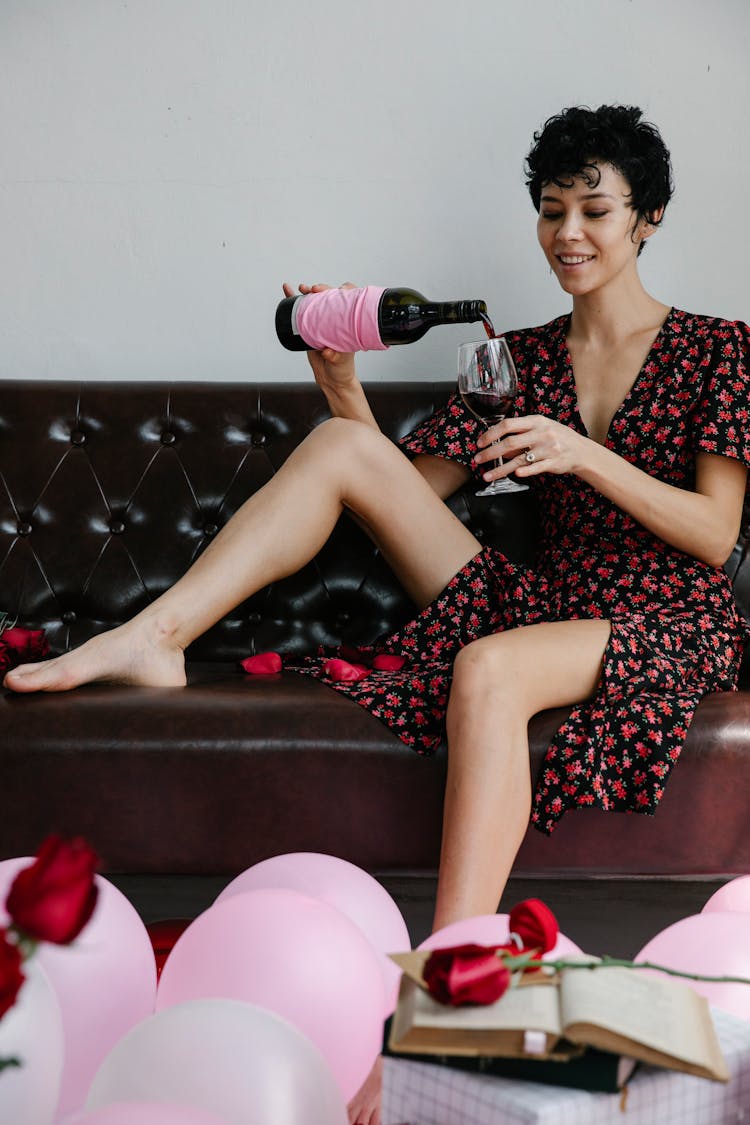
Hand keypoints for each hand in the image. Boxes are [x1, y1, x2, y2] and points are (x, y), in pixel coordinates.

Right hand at [281, 281, 357, 391]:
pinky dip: (293, 300)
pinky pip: (302, 312)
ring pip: (315, 301)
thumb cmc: (342, 369)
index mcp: (349, 324)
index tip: (336, 290)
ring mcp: (323, 322)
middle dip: (321, 289)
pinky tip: (288, 291)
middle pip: (330, 297)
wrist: (331, 378)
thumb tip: (327, 351)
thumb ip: (335, 356)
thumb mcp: (341, 362)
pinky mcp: (310, 327)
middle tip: (313, 290)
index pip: (348, 301)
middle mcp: (337, 319)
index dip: (342, 291)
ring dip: (307, 291)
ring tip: (301, 288)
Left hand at [474, 414, 589, 480]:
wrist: (581, 450)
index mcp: (536, 422)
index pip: (508, 425)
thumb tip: (497, 446)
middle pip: (510, 443)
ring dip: (500, 469)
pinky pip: (535, 468)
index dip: (491, 434)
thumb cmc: (557, 437)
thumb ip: (520, 436)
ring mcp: (548, 448)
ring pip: (519, 459)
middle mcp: (541, 434)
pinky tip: (515, 474)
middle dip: (490, 453)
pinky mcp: (553, 463)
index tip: (480, 442)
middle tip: (478, 459)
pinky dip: (524, 471)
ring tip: (487, 475)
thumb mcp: (540, 429)